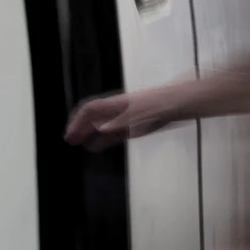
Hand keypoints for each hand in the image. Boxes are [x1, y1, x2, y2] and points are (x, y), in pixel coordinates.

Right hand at [65, 88, 180, 150]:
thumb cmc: (159, 107)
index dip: (78, 121)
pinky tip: (97, 146)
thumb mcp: (139, 115)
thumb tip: (99, 129)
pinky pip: (114, 132)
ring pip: (103, 125)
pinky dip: (102, 139)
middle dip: (80, 127)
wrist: (180, 103)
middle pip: (95, 117)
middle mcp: (118, 109)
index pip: (91, 110)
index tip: (70, 136)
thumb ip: (120, 122)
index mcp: (116, 104)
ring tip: (78, 144)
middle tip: (69, 141)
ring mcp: (127, 117)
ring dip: (89, 134)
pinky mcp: (136, 125)